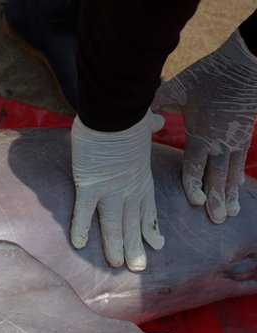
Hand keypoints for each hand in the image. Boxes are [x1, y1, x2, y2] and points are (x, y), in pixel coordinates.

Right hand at [70, 111, 165, 271]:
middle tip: (138, 267)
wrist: (115, 111)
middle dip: (136, 247)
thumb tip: (156, 119)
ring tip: (118, 264)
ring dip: (116, 246)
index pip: (147, 209)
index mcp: (141, 176)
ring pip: (114, 224)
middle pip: (133, 223)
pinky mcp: (89, 185)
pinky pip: (84, 211)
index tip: (156, 245)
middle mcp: (129, 188)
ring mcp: (110, 189)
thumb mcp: (143, 124)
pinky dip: (81, 228)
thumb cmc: (127, 115)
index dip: (150, 229)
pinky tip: (78, 244)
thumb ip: (149, 126)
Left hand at [153, 30, 256, 223]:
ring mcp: (235, 138)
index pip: (196, 166)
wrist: (245, 63)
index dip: (195, 185)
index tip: (195, 202)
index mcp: (201, 133)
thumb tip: (137, 112)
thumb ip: (157, 104)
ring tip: (229, 212)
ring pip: (232, 172)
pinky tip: (238, 188)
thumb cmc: (209, 75)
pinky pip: (242, 160)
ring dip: (230, 192)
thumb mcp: (178, 88)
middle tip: (217, 218)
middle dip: (216, 198)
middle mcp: (220, 141)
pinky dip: (239, 176)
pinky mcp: (245, 133)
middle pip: (217, 175)